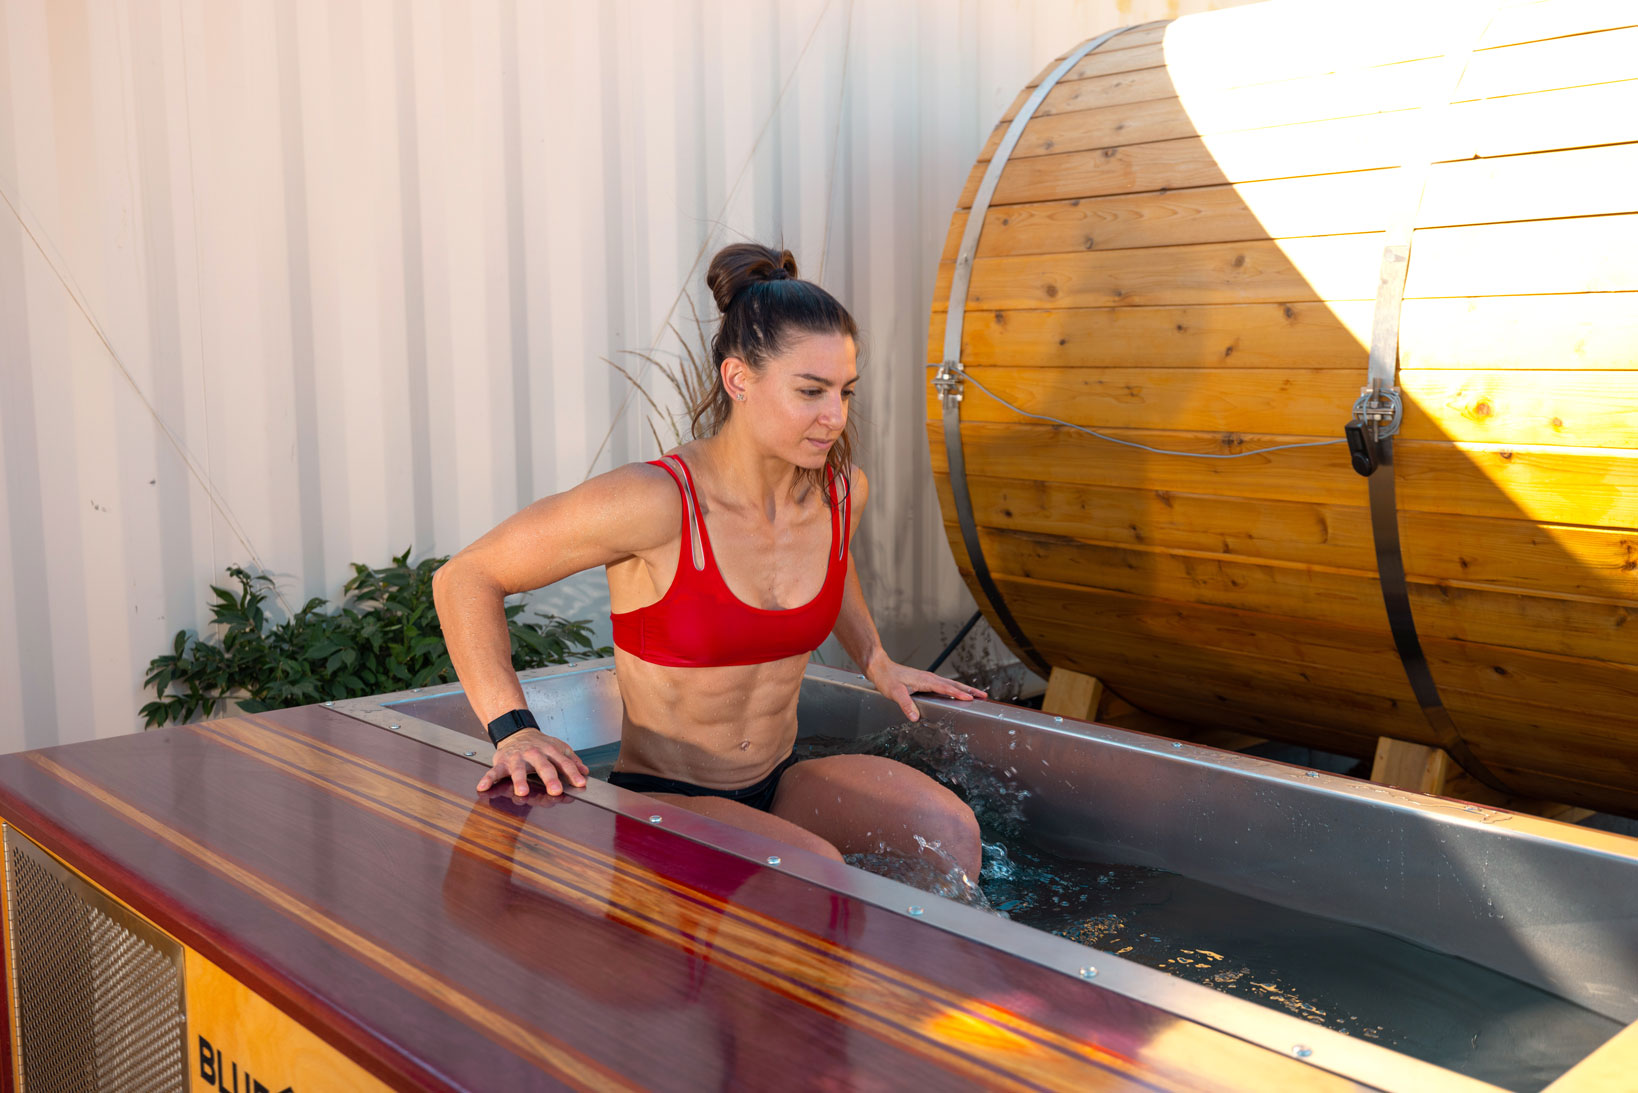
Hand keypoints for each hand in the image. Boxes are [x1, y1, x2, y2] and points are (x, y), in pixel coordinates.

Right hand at [476, 729, 588, 796]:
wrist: (517, 732)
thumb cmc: (540, 744)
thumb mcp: (559, 748)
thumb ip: (572, 760)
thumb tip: (585, 772)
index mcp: (550, 750)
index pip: (564, 762)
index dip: (573, 773)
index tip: (580, 784)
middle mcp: (534, 753)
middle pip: (543, 766)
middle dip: (550, 778)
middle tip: (556, 791)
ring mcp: (517, 757)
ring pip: (518, 769)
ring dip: (519, 780)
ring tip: (522, 792)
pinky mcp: (502, 762)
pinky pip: (494, 771)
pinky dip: (487, 779)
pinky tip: (482, 787)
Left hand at [866, 656, 986, 721]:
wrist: (880, 668)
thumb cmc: (887, 679)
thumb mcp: (895, 693)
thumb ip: (906, 704)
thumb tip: (915, 717)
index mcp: (926, 680)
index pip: (946, 688)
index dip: (958, 694)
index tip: (970, 699)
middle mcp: (930, 678)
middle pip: (954, 685)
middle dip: (970, 690)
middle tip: (984, 696)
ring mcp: (928, 679)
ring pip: (951, 685)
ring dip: (965, 689)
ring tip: (977, 695)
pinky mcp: (926, 681)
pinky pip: (945, 685)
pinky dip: (955, 689)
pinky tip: (957, 694)